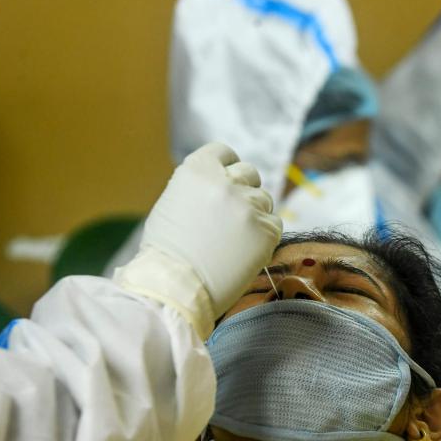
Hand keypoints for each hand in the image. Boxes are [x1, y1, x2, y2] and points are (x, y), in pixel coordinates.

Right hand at [115, 143, 281, 336]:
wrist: (174, 288)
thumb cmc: (166, 253)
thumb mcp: (173, 202)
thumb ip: (200, 188)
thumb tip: (222, 184)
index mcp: (198, 170)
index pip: (225, 153)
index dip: (226, 169)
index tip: (225, 184)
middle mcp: (225, 182)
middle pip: (249, 173)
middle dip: (243, 191)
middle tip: (231, 217)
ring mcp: (247, 205)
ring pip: (264, 200)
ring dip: (254, 215)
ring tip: (233, 240)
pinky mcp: (265, 230)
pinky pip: (274, 225)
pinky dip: (263, 237)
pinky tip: (244, 252)